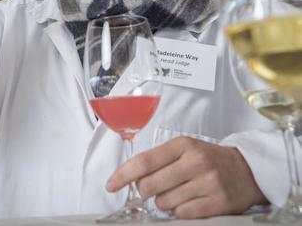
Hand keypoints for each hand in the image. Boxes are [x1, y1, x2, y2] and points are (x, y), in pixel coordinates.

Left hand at [106, 136, 267, 218]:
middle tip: (153, 189)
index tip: (111, 184)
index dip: (123, 174)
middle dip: (145, 191)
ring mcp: (208, 182)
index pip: (144, 161)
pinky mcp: (218, 203)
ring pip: (165, 202)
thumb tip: (130, 176)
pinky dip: (179, 212)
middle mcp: (195, 162)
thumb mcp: (185, 149)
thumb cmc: (210, 159)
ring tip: (177, 193)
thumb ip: (159, 159)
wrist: (248, 170)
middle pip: (150, 185)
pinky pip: (183, 214)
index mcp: (182, 145)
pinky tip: (188, 202)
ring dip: (164, 202)